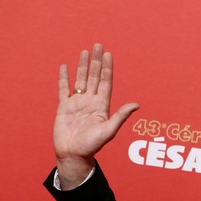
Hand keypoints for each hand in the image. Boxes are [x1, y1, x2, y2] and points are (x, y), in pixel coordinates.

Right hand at [54, 43, 138, 188]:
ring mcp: (77, 103)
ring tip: (85, 51)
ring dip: (83, 65)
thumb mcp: (109, 130)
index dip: (108, 69)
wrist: (74, 154)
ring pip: (80, 79)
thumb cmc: (92, 145)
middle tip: (99, 45)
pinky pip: (63, 89)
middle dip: (97, 61)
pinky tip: (65, 66)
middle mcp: (90, 102)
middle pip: (94, 77)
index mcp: (102, 106)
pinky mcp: (63, 107)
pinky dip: (64, 78)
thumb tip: (137, 105)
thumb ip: (121, 116)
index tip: (109, 55)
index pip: (106, 82)